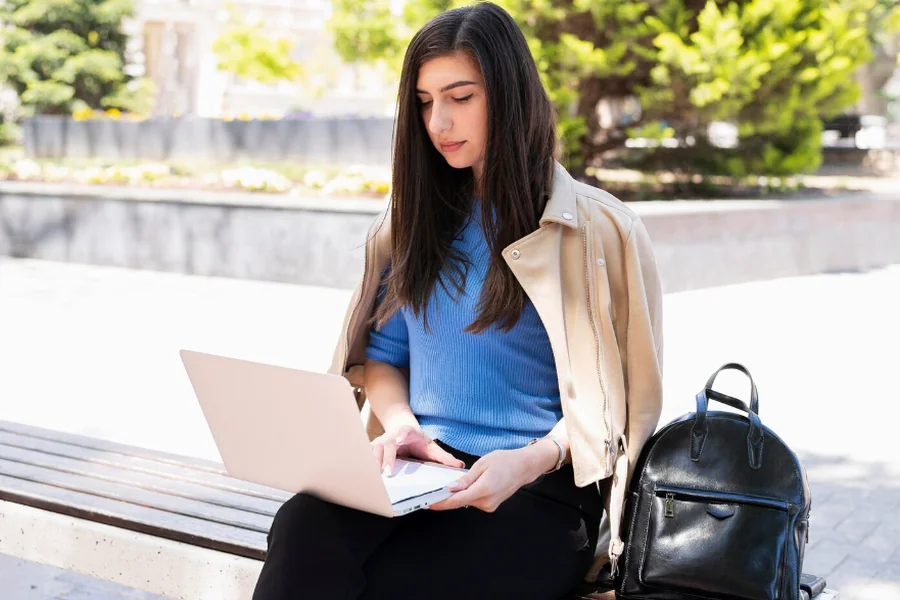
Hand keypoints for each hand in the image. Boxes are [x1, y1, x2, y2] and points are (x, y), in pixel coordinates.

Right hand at [371, 425, 465, 474]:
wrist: (401, 428)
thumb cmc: (417, 440)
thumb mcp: (431, 446)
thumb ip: (444, 457)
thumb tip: (459, 466)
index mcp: (407, 433)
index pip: (404, 432)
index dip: (401, 435)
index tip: (398, 441)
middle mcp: (392, 436)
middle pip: (386, 443)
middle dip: (386, 457)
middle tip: (388, 472)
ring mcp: (381, 441)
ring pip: (373, 449)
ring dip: (373, 462)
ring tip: (375, 478)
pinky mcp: (373, 448)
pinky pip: (366, 456)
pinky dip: (365, 465)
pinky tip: (366, 477)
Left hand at [428, 441, 558, 511]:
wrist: (524, 467)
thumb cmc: (506, 461)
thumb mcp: (482, 464)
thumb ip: (466, 478)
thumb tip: (451, 488)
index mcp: (484, 490)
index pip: (456, 500)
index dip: (440, 502)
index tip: (428, 503)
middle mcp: (487, 502)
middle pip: (460, 502)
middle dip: (446, 497)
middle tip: (432, 490)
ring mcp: (490, 506)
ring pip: (466, 502)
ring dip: (458, 495)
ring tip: (453, 484)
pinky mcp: (491, 505)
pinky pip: (473, 501)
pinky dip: (467, 494)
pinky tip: (466, 486)